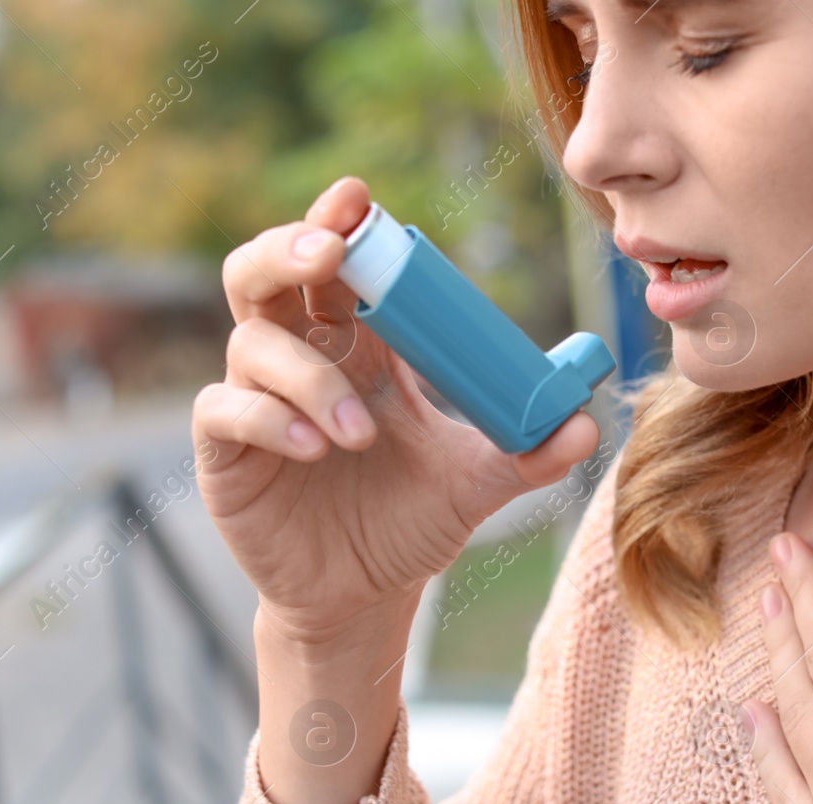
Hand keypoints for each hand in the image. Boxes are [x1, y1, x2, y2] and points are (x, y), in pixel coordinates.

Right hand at [191, 176, 599, 643]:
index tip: (359, 198)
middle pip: (264, 271)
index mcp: (358, 345)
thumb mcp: (476, 483)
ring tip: (359, 432)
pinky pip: (224, 409)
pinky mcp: (224, 453)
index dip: (341, 224)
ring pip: (251, 342)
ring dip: (309, 375)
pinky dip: (267, 418)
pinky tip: (312, 448)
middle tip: (330, 253)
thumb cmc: (410, 522)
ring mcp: (256, 401)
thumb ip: (527, 453)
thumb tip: (588, 424)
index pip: (338, 263)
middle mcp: (300, 358)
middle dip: (290, 247)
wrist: (364, 596)